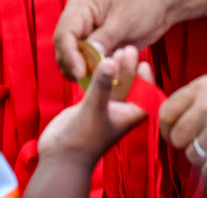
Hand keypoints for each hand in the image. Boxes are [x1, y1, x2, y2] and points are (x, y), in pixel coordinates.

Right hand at [37, 47, 151, 167]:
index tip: (143, 63)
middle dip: (129, 68)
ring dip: (114, 70)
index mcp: (128, 116)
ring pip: (113, 85)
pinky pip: (97, 87)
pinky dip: (98, 76)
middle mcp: (118, 112)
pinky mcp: (88, 107)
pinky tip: (96, 62)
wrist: (60, 158)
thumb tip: (111, 61)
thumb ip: (102, 84)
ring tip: (114, 51)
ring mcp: (103, 109)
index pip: (144, 96)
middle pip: (129, 86)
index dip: (146, 80)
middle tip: (128, 48)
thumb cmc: (83, 139)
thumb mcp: (94, 109)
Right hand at [53, 0, 173, 82]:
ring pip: (77, 61)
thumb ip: (105, 38)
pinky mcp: (99, 48)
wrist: (161, 2)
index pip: (64, 35)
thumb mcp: (124, 19)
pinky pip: (91, 64)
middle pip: (66, 51)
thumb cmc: (143, 1)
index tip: (80, 73)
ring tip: (105, 80)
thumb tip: (89, 55)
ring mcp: (88, 36)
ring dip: (87, 72)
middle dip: (75, 68)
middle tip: (91, 83)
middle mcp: (78, 23)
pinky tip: (111, 78)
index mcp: (79, 8)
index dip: (69, 56)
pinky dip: (98, 73)